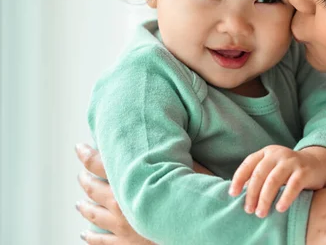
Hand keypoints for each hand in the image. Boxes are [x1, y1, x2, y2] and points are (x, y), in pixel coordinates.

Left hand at [75, 143, 212, 243]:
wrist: (196, 233)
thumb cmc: (194, 201)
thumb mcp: (192, 170)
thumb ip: (175, 157)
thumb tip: (168, 140)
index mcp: (133, 181)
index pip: (101, 163)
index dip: (87, 154)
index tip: (80, 148)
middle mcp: (120, 204)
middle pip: (93, 189)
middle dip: (85, 179)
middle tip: (81, 174)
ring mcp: (120, 227)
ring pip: (93, 214)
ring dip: (84, 207)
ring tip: (80, 203)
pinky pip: (100, 241)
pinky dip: (90, 237)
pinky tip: (85, 234)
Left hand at [229, 145, 325, 217]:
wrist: (316, 164)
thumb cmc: (288, 170)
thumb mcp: (271, 168)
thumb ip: (257, 176)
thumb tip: (239, 193)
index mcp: (267, 152)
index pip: (248, 163)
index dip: (239, 178)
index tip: (233, 194)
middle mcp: (278, 154)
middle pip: (259, 173)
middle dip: (252, 193)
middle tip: (249, 210)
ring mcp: (292, 161)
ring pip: (273, 180)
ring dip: (265, 198)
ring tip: (261, 213)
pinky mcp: (304, 171)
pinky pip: (293, 185)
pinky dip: (285, 197)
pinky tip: (280, 208)